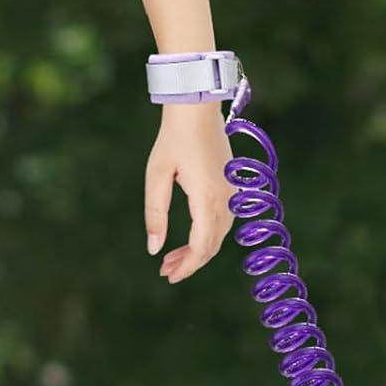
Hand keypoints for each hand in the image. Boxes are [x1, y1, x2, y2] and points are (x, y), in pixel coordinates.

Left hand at [145, 101, 234, 282]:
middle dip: (189, 263)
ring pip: (218, 238)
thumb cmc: (173, 139)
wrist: (197, 109)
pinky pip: (223, 224)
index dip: (186, 267)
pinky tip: (191, 238)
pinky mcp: (232, 190)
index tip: (167, 276)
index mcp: (207, 202)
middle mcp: (225, 203)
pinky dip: (207, 236)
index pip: (201, 249)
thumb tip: (153, 249)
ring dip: (198, 251)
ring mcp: (232, 197)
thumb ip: (155, 214)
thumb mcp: (156, 176)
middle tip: (166, 271)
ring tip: (173, 258)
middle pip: (211, 248)